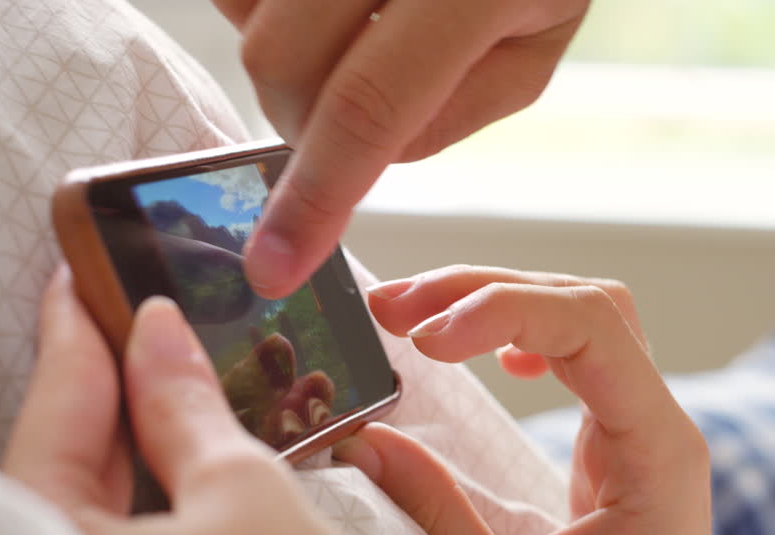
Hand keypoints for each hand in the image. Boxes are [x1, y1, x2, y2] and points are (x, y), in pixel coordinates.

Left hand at [3, 267, 402, 534]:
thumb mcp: (246, 493)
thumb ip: (188, 408)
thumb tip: (158, 330)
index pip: (56, 405)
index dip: (78, 327)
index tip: (88, 267)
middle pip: (75, 446)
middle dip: (116, 372)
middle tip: (148, 300)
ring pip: (109, 486)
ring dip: (151, 423)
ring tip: (187, 359)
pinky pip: (139, 523)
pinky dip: (169, 476)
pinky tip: (205, 439)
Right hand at [212, 0, 589, 297]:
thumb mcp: (527, 59)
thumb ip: (445, 119)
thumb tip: (349, 165)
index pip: (366, 108)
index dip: (313, 198)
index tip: (272, 269)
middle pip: (281, 60)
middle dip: (295, 122)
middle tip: (344, 122)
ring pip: (247, 16)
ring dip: (283, 60)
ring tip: (350, 43)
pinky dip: (264, 12)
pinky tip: (328, 16)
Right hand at [336, 266, 715, 534]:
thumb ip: (438, 520)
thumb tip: (361, 442)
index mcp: (658, 455)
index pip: (592, 330)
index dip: (502, 310)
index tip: (421, 338)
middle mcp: (658, 430)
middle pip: (586, 307)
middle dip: (488, 291)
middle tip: (393, 307)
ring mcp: (640, 435)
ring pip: (582, 322)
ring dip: (498, 303)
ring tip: (412, 316)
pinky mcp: (615, 450)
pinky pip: (579, 357)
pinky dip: (523, 333)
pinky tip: (485, 353)